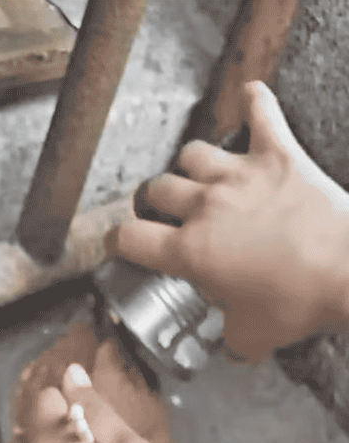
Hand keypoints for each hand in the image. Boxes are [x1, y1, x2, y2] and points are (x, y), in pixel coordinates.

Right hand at [105, 80, 348, 363]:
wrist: (348, 273)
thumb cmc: (297, 303)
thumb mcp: (250, 338)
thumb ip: (230, 339)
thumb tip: (231, 346)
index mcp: (189, 252)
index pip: (129, 239)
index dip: (116, 242)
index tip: (119, 243)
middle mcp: (206, 208)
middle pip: (156, 189)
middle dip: (154, 203)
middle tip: (165, 213)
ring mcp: (240, 177)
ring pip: (193, 154)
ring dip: (191, 166)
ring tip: (200, 177)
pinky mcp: (279, 156)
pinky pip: (260, 113)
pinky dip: (253, 103)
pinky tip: (249, 96)